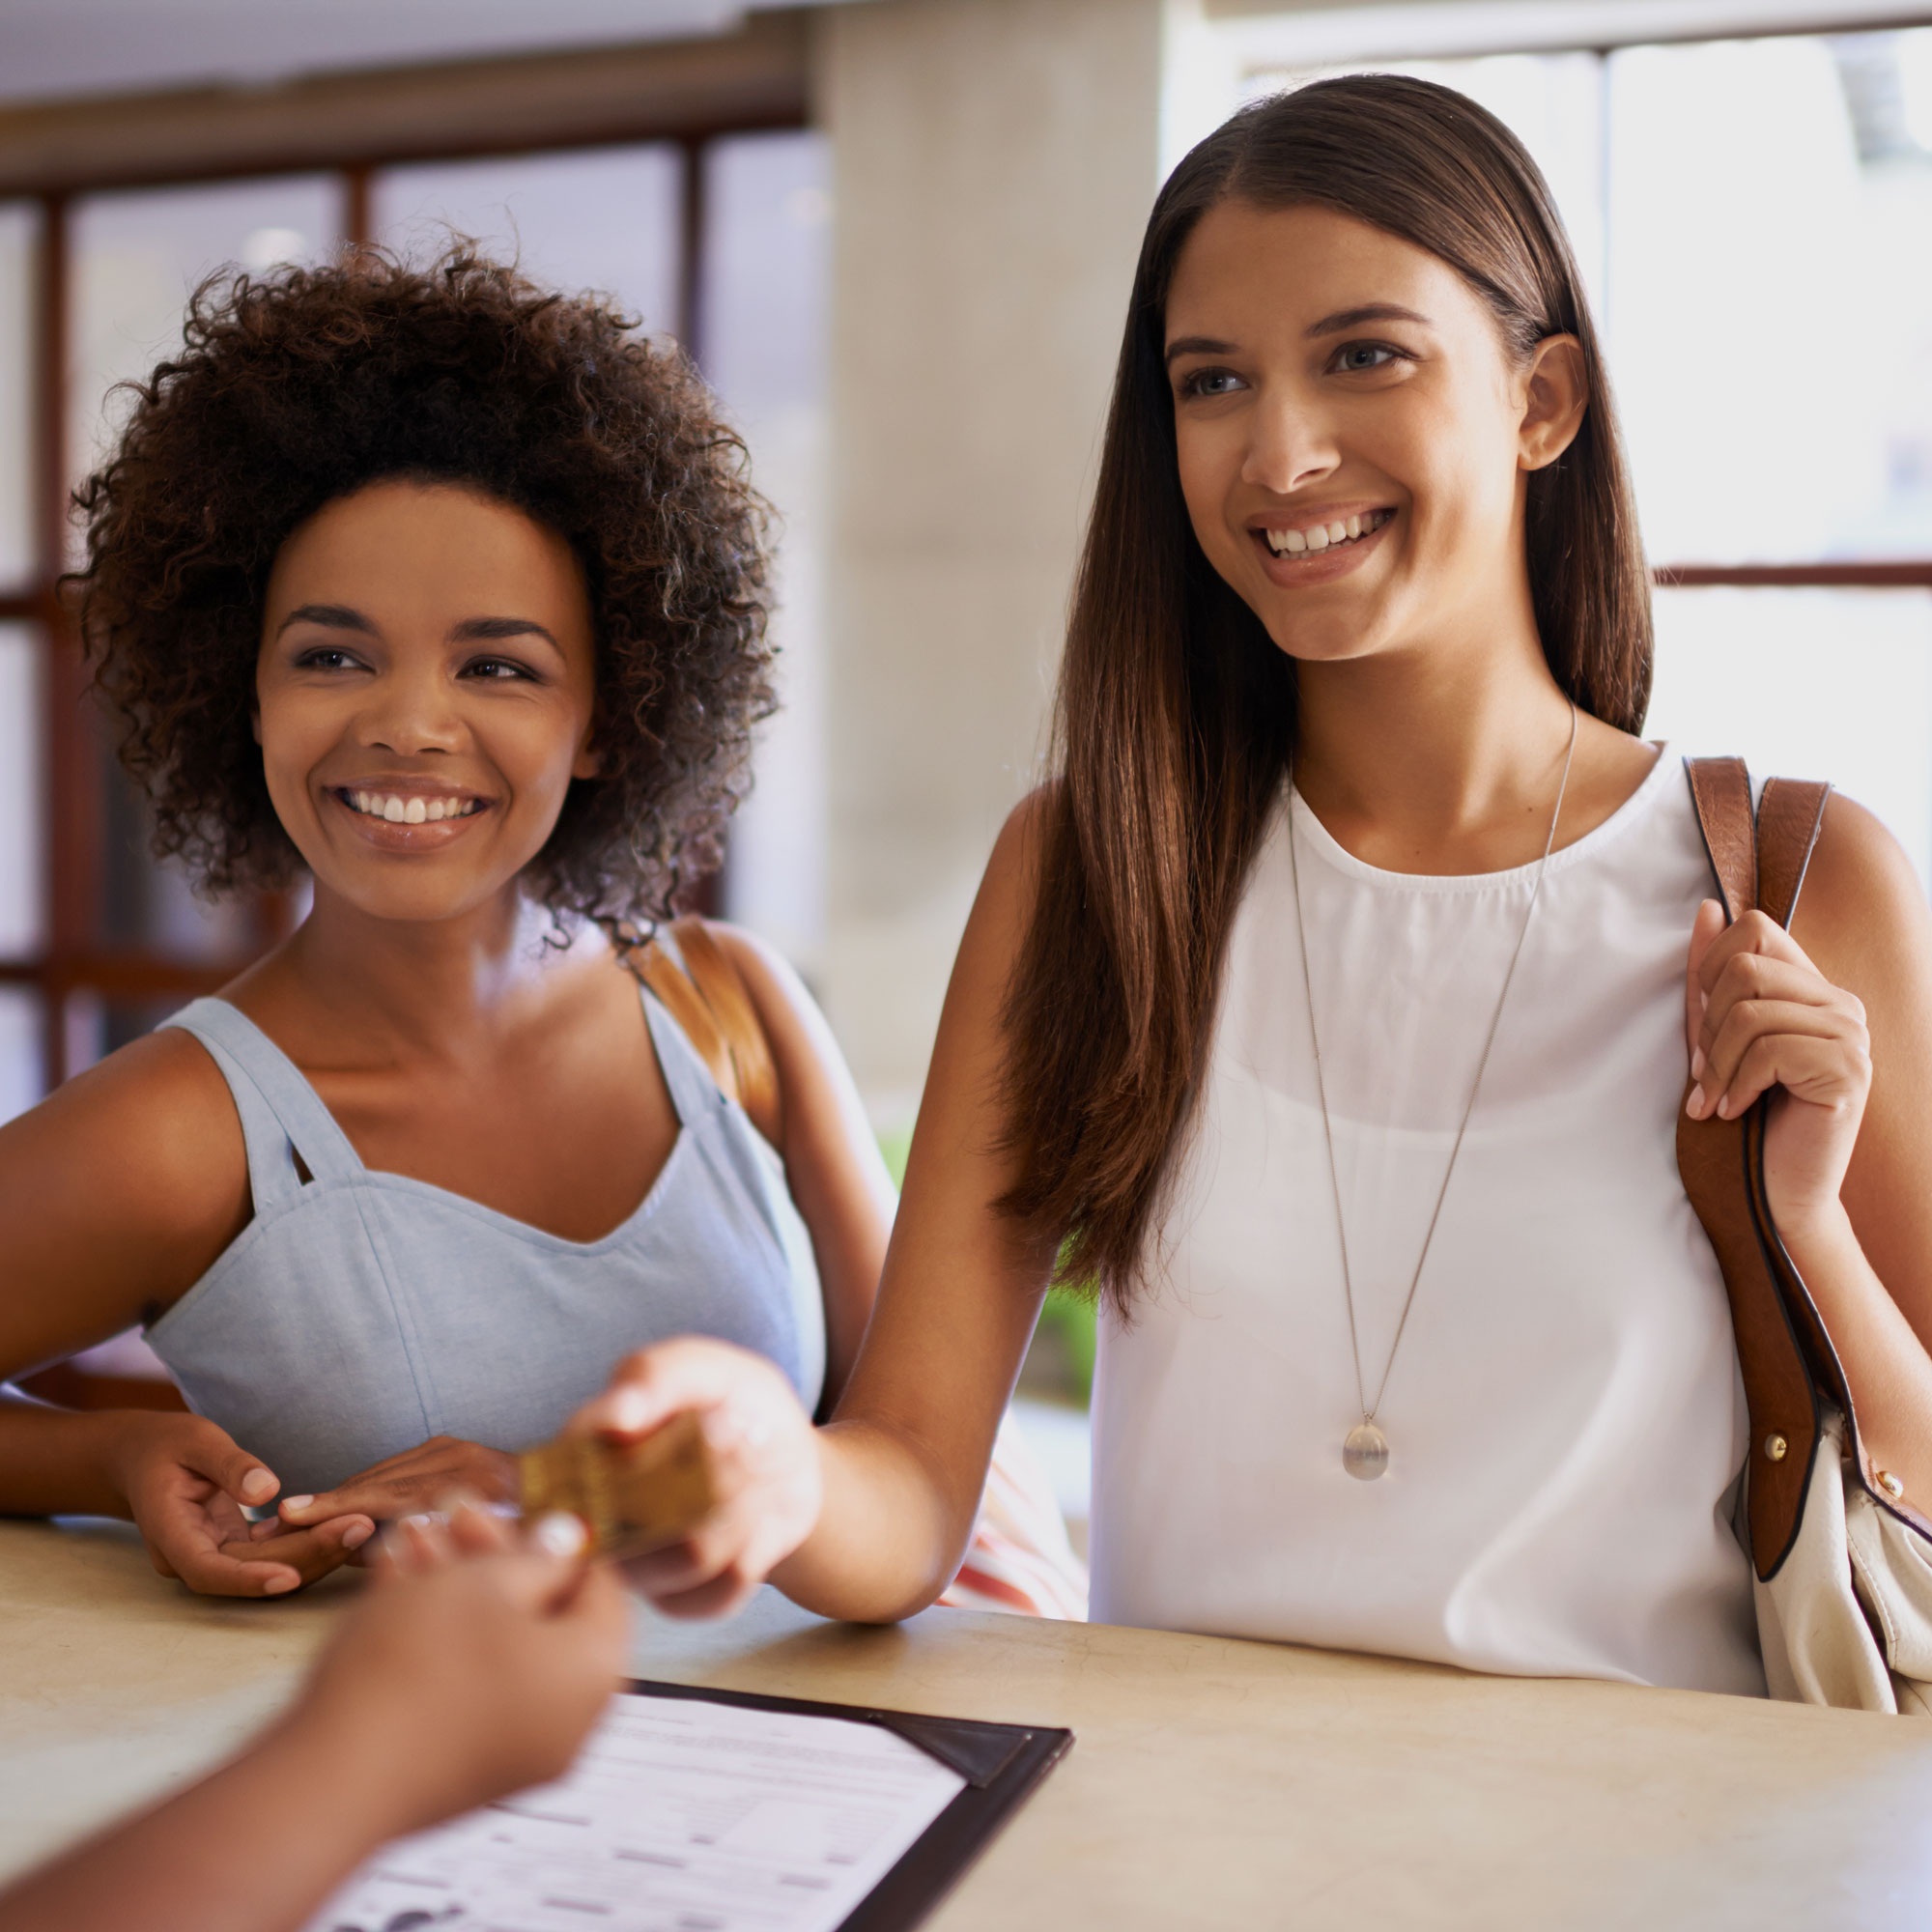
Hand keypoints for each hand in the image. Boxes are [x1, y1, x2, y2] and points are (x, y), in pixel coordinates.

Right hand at [102, 1411, 373, 1596]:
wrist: (141, 1457)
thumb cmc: (166, 1444)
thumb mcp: (196, 1440)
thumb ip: (230, 1465)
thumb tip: (268, 1491)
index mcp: (171, 1535)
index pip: (209, 1571)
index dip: (249, 1579)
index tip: (289, 1577)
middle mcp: (190, 1557)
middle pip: (249, 1572)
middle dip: (306, 1555)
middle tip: (360, 1526)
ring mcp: (213, 1556)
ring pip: (266, 1568)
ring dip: (315, 1552)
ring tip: (363, 1525)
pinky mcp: (233, 1549)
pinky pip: (272, 1554)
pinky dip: (306, 1542)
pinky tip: (344, 1523)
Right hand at [276, 1434, 518, 1535]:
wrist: (568, 1490)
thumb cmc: (531, 1533)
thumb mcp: (492, 1550)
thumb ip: (432, 1549)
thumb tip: (363, 1551)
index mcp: (478, 1482)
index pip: (395, 1494)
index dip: (341, 1507)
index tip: (293, 1515)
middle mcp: (463, 1457)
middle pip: (382, 1480)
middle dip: (329, 1501)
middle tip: (277, 1522)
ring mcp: (454, 1446)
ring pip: (384, 1472)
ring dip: (342, 1493)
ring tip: (296, 1515)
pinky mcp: (447, 1445)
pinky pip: (395, 1467)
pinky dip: (365, 1486)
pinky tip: (337, 1504)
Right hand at [285, 1500, 630, 1833]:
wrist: (328, 1780)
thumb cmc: (417, 1668)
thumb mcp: (484, 1583)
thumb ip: (537, 1557)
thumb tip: (569, 1542)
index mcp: (592, 1674)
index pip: (602, 1590)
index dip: (563, 1539)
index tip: (523, 1505)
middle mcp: (565, 1722)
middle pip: (541, 1616)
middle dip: (491, 1556)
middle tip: (451, 1512)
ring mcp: (510, 1751)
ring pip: (493, 1645)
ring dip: (454, 1584)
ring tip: (409, 1534)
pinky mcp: (457, 1766)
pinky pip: (464, 1683)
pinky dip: (436, 1633)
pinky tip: (393, 1580)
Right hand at [567, 1337, 820, 1617]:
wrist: (789, 1456)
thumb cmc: (731, 1402)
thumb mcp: (703, 1367)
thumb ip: (655, 1374)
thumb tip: (614, 1415)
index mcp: (586, 1454)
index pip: (568, 1466)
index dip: (630, 1446)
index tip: (688, 1418)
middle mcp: (599, 1519)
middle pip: (640, 1514)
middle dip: (713, 1467)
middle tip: (740, 1430)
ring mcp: (637, 1567)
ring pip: (691, 1552)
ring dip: (745, 1500)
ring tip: (757, 1466)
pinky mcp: (683, 1600)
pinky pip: (726, 1583)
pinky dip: (761, 1536)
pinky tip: (761, 1510)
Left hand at [1685, 899, 1872, 1232]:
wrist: (1772, 1191)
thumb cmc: (1742, 1115)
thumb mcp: (1715, 1037)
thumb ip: (1711, 978)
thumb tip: (1708, 907)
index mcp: (1811, 988)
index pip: (1755, 926)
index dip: (1710, 968)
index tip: (1702, 1023)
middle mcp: (1840, 1003)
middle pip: (1745, 965)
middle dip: (1707, 1023)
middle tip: (1705, 1073)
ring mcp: (1851, 1035)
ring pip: (1751, 1010)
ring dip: (1717, 1061)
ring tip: (1716, 1097)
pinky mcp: (1848, 1070)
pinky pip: (1769, 1050)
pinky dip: (1736, 1084)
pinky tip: (1735, 1111)